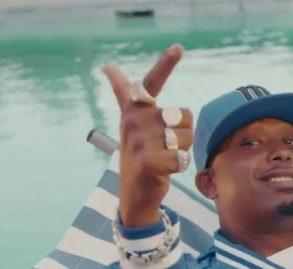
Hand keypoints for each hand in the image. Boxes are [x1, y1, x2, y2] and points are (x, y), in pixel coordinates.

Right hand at [102, 43, 193, 227]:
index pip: (150, 82)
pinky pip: (182, 158)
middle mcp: (133, 121)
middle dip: (183, 132)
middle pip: (183, 115)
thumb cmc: (143, 157)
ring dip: (182, 150)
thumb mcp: (135, 126)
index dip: (166, 64)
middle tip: (165, 147)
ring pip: (185, 137)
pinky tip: (163, 171)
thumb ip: (131, 98)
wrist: (135, 195)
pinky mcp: (148, 161)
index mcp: (134, 110)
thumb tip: (106, 69)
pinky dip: (180, 166)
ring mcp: (139, 141)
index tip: (178, 48)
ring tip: (164, 158)